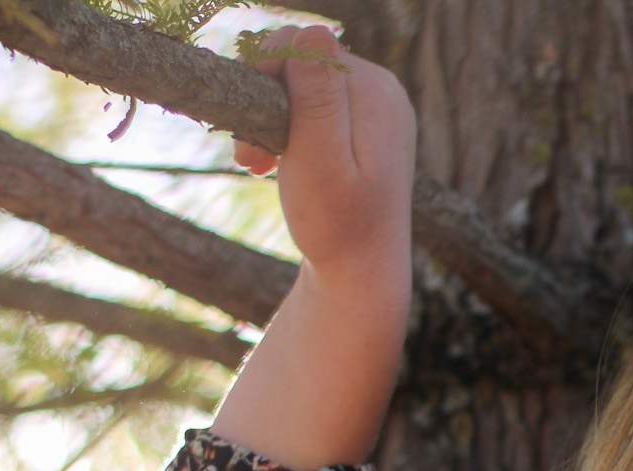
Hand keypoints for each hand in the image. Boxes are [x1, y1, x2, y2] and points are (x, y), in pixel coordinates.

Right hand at [233, 24, 415, 274]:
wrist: (362, 277)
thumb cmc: (337, 227)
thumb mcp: (319, 162)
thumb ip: (317, 98)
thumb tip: (313, 31)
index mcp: (375, 92)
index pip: (302, 47)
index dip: (263, 81)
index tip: (250, 138)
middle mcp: (384, 90)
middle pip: (303, 64)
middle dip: (265, 102)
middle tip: (248, 158)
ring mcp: (378, 109)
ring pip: (304, 86)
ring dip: (271, 119)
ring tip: (257, 164)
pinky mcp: (366, 129)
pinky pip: (316, 106)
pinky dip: (290, 129)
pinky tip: (275, 163)